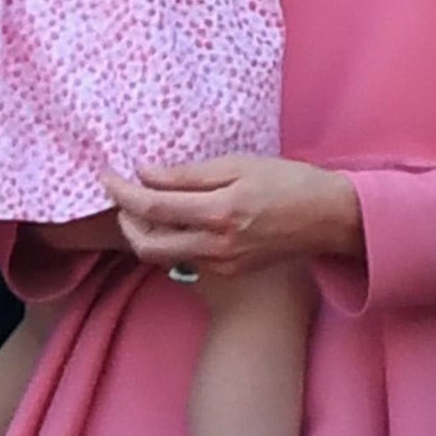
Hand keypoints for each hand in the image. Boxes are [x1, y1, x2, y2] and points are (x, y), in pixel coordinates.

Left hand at [102, 155, 363, 275]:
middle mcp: (216, 245)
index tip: (107, 176)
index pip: (153, 208)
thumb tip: (145, 173)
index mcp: (219, 212)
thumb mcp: (240, 164)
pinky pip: (185, 259)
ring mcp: (221, 263)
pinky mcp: (228, 271)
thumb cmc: (289, 182)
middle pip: (147, 244)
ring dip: (144, 233)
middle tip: (121, 195)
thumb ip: (189, 173)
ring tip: (145, 206)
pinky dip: (170, 240)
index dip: (122, 192)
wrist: (328, 219)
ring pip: (162, 256)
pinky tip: (177, 220)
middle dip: (125, 221)